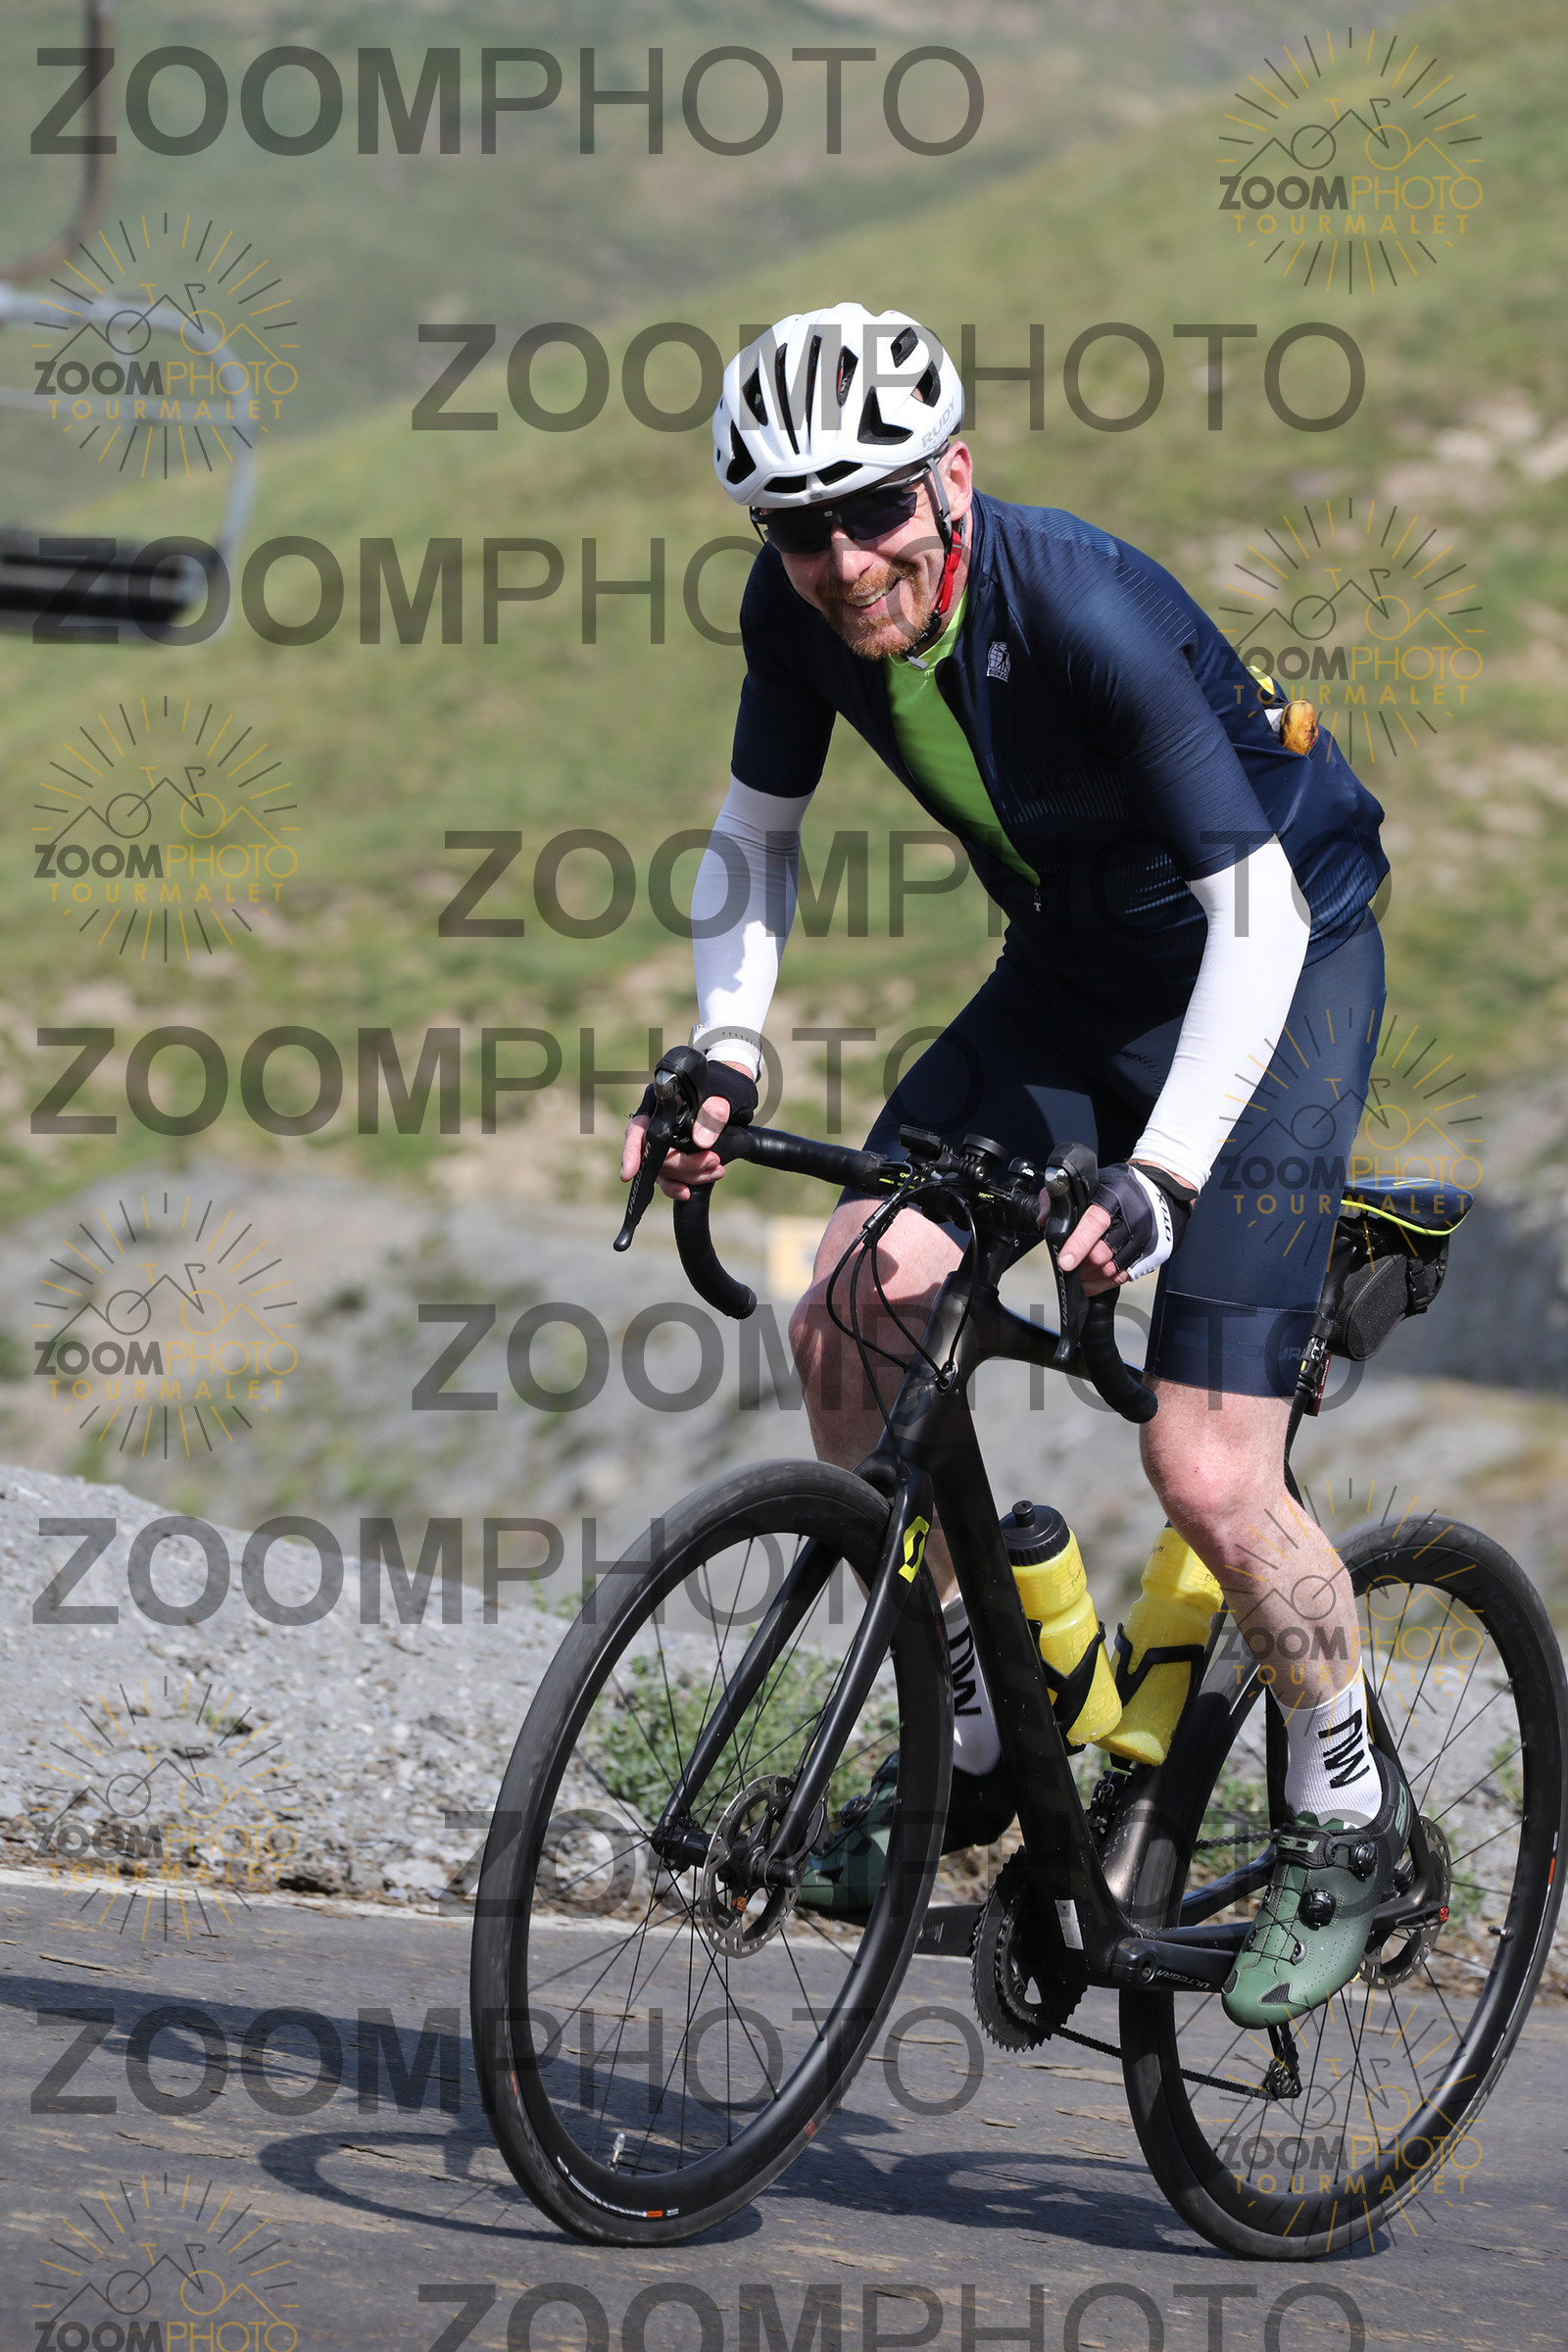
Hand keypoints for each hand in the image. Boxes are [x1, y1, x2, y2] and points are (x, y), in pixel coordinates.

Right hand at [619, 1063, 749, 1201]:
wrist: (734, 1095)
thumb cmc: (724, 1087)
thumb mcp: (723, 1094)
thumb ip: (714, 1113)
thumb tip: (701, 1141)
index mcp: (659, 1102)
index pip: (638, 1128)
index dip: (631, 1151)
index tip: (629, 1173)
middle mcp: (656, 1123)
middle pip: (654, 1154)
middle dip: (682, 1164)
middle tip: (713, 1161)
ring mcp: (665, 1142)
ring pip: (664, 1169)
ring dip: (689, 1176)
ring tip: (717, 1170)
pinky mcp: (676, 1156)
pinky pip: (671, 1177)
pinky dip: (682, 1184)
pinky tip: (690, 1190)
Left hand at [1040, 1160, 1193, 1292]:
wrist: (1163, 1189)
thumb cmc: (1122, 1187)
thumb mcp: (1092, 1182)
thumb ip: (1061, 1197)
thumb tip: (1044, 1221)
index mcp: (1116, 1195)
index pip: (1095, 1222)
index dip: (1078, 1244)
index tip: (1064, 1262)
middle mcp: (1135, 1217)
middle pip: (1102, 1253)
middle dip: (1081, 1264)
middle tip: (1069, 1263)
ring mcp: (1148, 1237)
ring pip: (1112, 1269)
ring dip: (1091, 1276)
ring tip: (1079, 1273)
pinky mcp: (1155, 1253)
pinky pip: (1125, 1277)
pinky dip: (1105, 1283)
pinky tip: (1093, 1280)